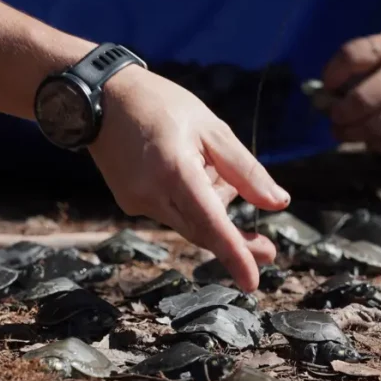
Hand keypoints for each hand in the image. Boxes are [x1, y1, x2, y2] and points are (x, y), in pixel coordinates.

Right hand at [89, 65, 290, 291]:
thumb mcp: (212, 128)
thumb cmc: (162, 105)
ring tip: (211, 168)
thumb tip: (278, 203)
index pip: (211, 223)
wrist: (102, 98)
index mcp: (176, 171)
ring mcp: (136, 202)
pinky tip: (185, 170)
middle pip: (202, 232)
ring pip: (187, 223)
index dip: (234, 254)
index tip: (252, 282)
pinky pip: (170, 214)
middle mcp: (152, 194)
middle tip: (268, 247)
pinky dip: (188, 203)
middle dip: (235, 242)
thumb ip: (246, 170)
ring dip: (210, 209)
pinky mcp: (129, 203)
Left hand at [322, 24, 380, 150]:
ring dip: (353, 135)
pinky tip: (370, 140)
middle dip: (339, 115)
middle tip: (333, 119)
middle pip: (361, 101)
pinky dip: (377, 145)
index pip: (353, 56)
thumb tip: (332, 88)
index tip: (326, 84)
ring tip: (344, 133)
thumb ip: (369, 59)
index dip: (332, 72)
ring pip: (377, 128)